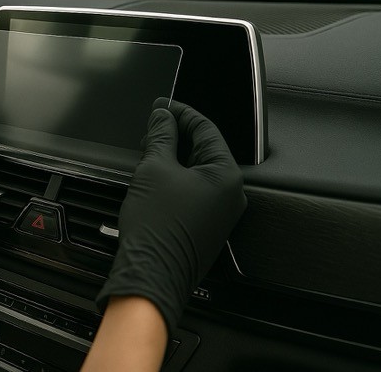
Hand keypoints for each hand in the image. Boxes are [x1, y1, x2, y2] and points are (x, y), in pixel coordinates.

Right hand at [96, 99, 246, 332]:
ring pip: (198, 170)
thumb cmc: (156, 229)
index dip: (182, 112)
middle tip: (153, 126)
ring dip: (175, 155)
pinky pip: (195, 189)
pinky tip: (156, 173)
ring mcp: (219, 212)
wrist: (150, 274)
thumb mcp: (155, 169)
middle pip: (205, 149)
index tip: (164, 106)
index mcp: (226, 176)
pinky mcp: (205, 224)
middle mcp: (230, 194)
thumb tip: (163, 116)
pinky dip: (177, 176)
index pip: (207, 129)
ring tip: (150, 149)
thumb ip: (162, 135)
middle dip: (177, 134)